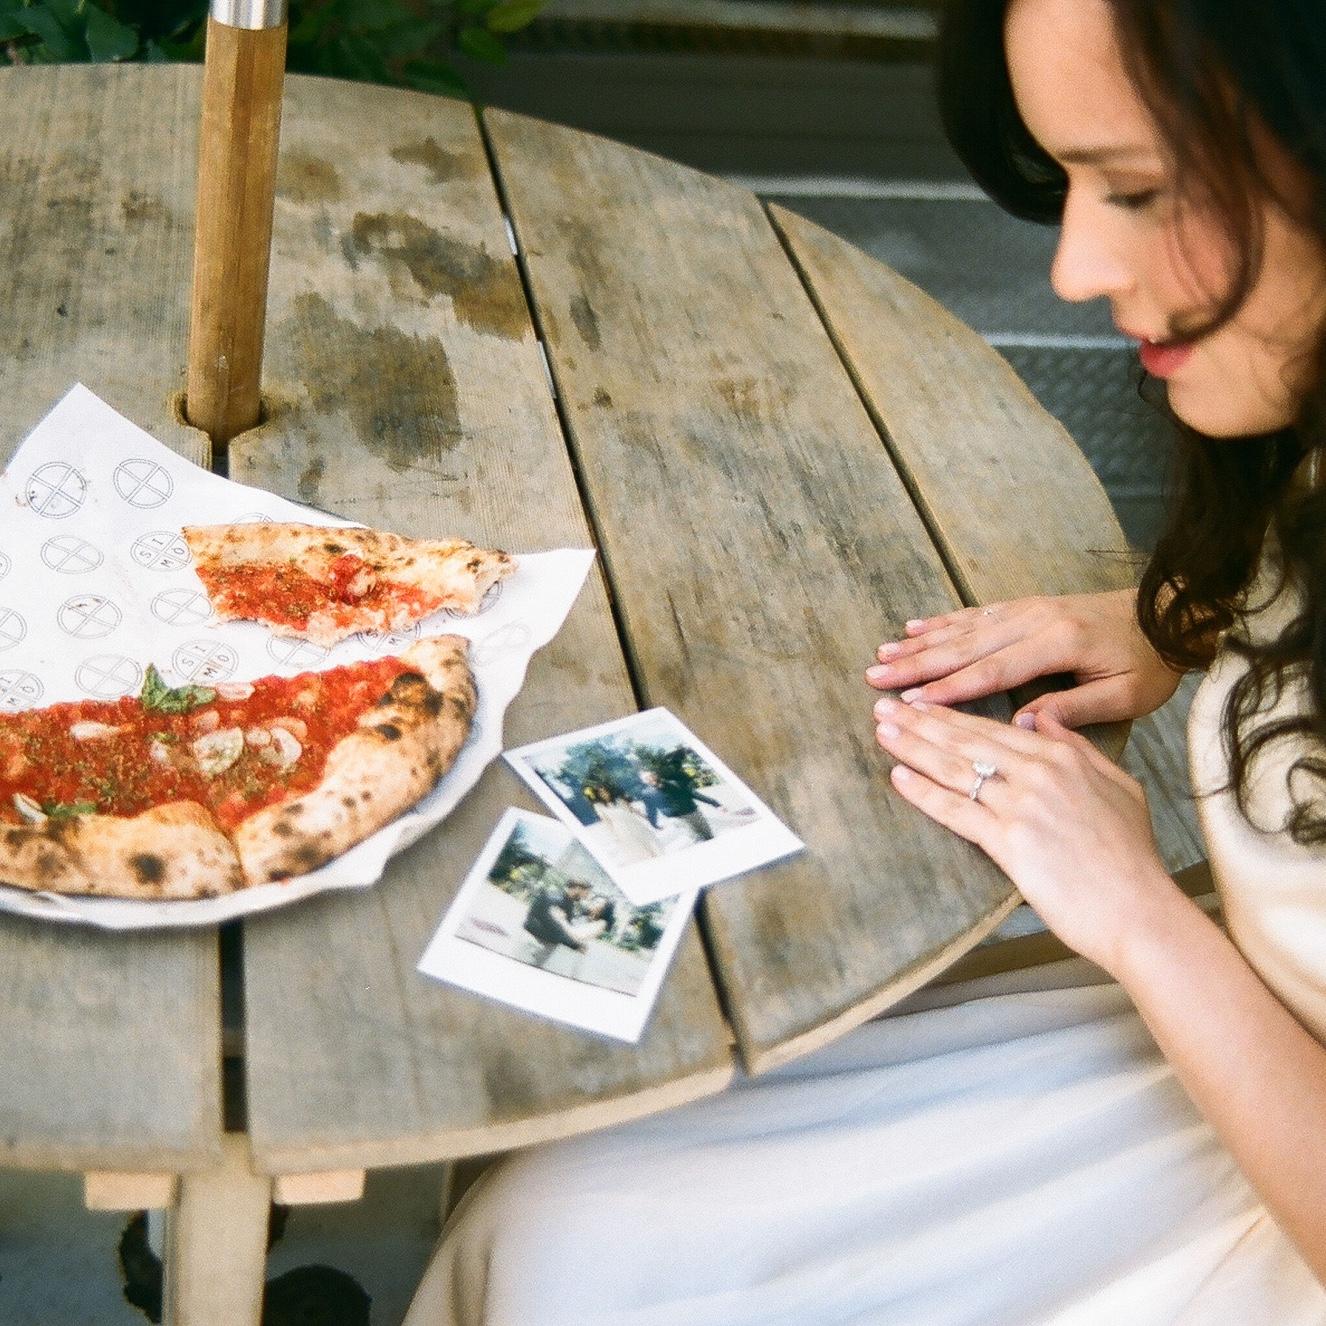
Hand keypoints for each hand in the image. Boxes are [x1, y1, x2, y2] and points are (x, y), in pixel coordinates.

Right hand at [866, 590, 1182, 728]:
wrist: (1170, 614)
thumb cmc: (1151, 662)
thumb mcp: (1125, 695)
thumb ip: (1074, 711)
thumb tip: (1023, 726)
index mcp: (1058, 645)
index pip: (993, 671)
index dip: (951, 688)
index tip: (914, 702)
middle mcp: (1034, 621)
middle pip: (966, 646)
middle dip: (918, 664)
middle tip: (876, 677)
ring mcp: (1027, 610)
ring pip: (963, 628)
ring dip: (921, 643)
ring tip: (883, 655)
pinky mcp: (1027, 607)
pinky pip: (976, 614)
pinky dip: (942, 622)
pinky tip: (915, 628)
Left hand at [874, 696, 1172, 974]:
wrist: (1138, 909)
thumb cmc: (1131, 857)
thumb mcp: (1118, 786)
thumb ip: (1079, 748)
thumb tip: (1043, 719)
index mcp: (1063, 757)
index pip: (994, 729)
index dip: (953, 716)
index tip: (921, 704)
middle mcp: (1039, 772)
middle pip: (967, 741)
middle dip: (920, 722)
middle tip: (883, 708)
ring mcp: (1022, 805)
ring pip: (955, 768)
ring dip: (912, 748)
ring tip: (881, 732)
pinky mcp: (1009, 840)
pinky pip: (956, 810)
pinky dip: (924, 792)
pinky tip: (898, 777)